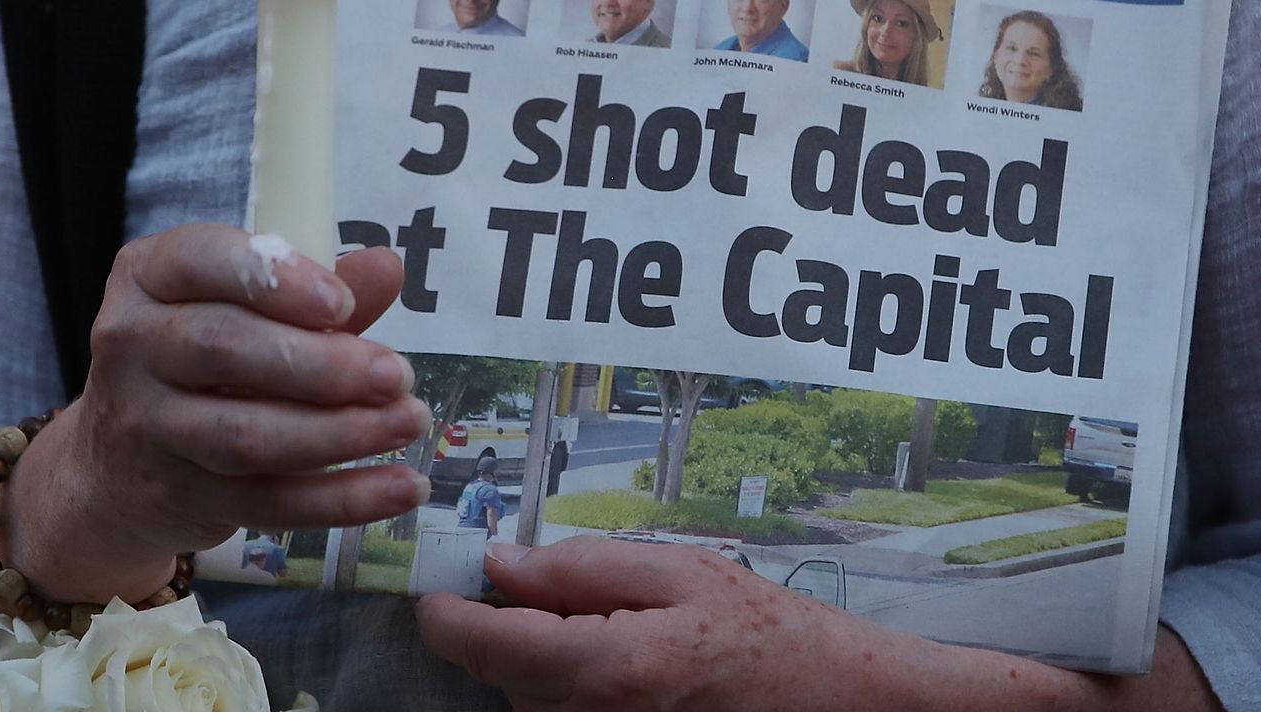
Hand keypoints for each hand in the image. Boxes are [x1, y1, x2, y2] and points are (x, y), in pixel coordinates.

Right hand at [0, 223, 430, 603]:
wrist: (114, 469)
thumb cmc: (199, 363)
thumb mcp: (245, 310)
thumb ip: (314, 292)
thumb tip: (387, 267)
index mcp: (148, 277)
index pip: (201, 261)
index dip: (275, 280)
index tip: (342, 303)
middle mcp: (133, 346)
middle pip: (226, 349)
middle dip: (323, 364)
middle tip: (397, 374)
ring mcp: (148, 428)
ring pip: (246, 434)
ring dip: (340, 432)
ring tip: (408, 422)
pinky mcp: (182, 496)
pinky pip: (269, 502)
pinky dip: (343, 498)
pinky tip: (402, 488)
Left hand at [417, 536, 932, 709]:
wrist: (829, 700)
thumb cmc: (763, 630)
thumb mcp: (677, 571)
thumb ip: (581, 567)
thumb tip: (501, 562)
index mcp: (608, 666)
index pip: (488, 645)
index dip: (445, 618)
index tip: (431, 595)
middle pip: (503, 675)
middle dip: (508, 629)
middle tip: (555, 590)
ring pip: (528, 702)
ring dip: (541, 663)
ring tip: (614, 630)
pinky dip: (568, 692)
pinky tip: (619, 666)